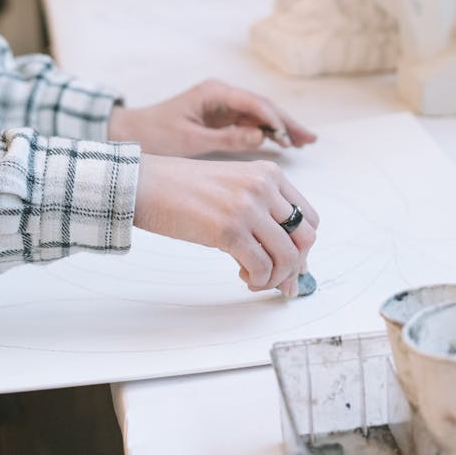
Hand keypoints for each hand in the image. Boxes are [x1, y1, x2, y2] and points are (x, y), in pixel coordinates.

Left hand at [108, 79, 315, 156]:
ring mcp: (223, 105)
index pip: (253, 102)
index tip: (289, 136)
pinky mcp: (222, 117)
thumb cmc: (155, 135)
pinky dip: (267, 132)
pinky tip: (282, 143)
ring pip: (260, 114)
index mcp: (214, 92)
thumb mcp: (189, 140)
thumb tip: (260, 137)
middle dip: (286, 122)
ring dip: (281, 127)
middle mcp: (222, 94)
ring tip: (304, 142)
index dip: (274, 119)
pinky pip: (250, 123)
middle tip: (309, 139)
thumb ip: (225, 138)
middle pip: (262, 106)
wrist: (131, 133)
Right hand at [134, 155, 318, 296]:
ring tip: (256, 279)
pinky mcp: (228, 229)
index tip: (288, 261)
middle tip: (279, 280)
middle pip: (305, 238)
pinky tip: (242, 276)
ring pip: (288, 256)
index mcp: (269, 173)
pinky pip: (262, 267)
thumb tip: (286, 256)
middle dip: (295, 265)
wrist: (146, 185)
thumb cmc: (184, 189)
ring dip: (276, 277)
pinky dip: (257, 279)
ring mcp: (247, 207)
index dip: (303, 245)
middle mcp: (263, 187)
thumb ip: (261, 210)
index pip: (309, 216)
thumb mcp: (233, 186)